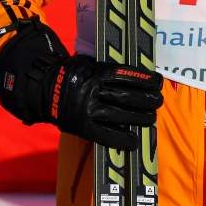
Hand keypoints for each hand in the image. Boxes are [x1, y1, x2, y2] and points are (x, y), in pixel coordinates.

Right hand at [48, 55, 163, 149]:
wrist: (46, 91)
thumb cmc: (74, 75)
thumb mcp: (90, 64)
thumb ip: (109, 69)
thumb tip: (137, 75)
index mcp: (97, 73)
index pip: (127, 76)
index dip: (146, 80)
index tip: (158, 82)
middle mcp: (94, 92)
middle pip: (128, 97)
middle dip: (148, 100)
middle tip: (158, 102)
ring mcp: (89, 111)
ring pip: (121, 116)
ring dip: (140, 118)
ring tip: (151, 118)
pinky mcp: (83, 127)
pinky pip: (106, 135)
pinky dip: (121, 139)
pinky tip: (134, 142)